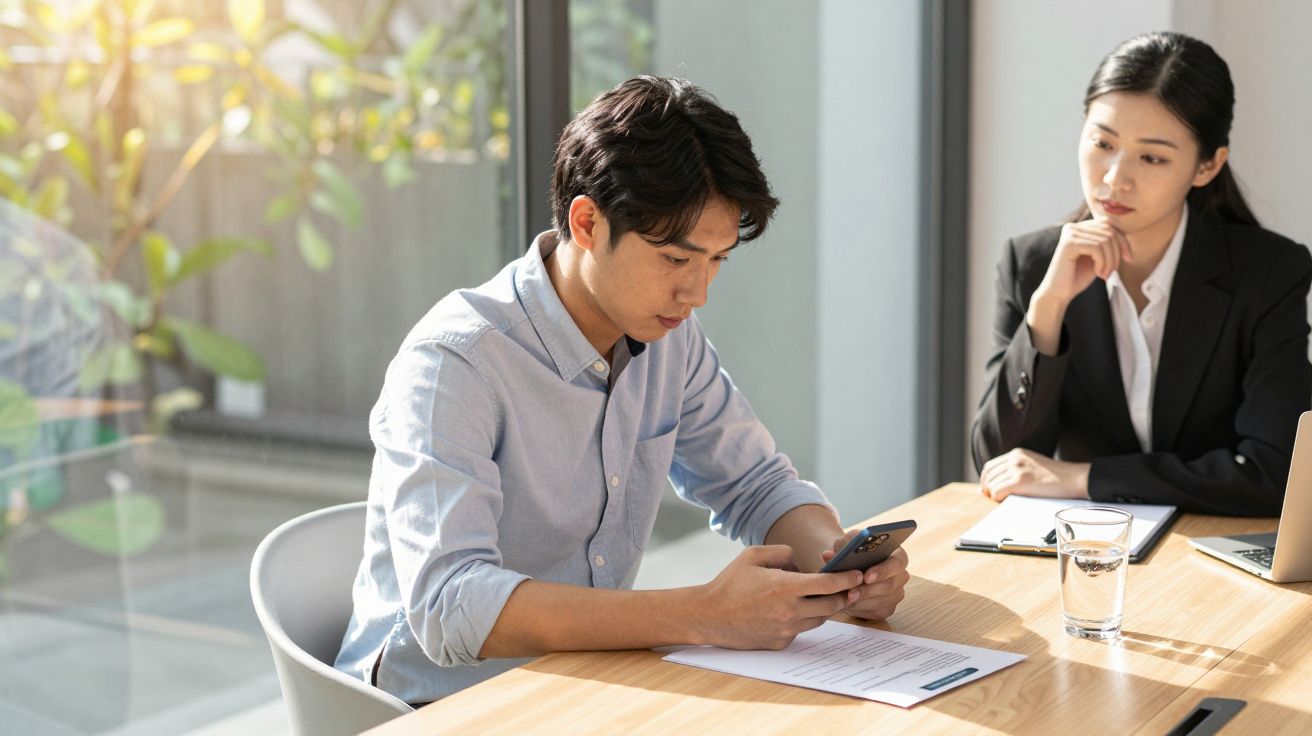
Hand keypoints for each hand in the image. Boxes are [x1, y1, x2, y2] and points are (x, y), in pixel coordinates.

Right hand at [695, 545, 862, 649]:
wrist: (709, 616)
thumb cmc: (729, 583)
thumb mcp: (753, 555)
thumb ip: (782, 552)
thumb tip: (800, 563)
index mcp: (785, 586)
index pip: (827, 584)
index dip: (847, 579)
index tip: (858, 574)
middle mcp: (789, 610)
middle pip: (831, 605)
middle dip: (844, 595)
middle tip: (851, 588)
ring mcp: (785, 629)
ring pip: (819, 619)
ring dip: (825, 608)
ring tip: (825, 597)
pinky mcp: (780, 642)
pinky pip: (801, 629)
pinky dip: (803, 618)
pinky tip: (794, 610)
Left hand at [819, 532, 908, 620]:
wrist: (850, 569)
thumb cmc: (853, 554)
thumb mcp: (847, 545)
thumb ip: (841, 546)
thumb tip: (828, 555)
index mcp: (897, 555)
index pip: (897, 562)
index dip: (883, 570)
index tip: (866, 576)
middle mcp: (900, 575)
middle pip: (890, 585)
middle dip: (868, 590)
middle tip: (851, 593)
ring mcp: (896, 593)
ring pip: (882, 600)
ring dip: (862, 601)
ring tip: (845, 599)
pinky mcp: (888, 608)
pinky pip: (877, 611)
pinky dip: (862, 609)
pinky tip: (849, 605)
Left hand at [979, 448, 1090, 501]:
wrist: (1074, 478)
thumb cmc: (1056, 477)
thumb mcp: (1033, 465)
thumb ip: (1016, 469)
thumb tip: (995, 484)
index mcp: (1017, 453)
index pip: (990, 466)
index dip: (985, 479)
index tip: (986, 489)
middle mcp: (1015, 458)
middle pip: (989, 475)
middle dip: (987, 488)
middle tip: (991, 498)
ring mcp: (1017, 468)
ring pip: (992, 484)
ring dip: (994, 495)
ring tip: (1003, 500)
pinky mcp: (1020, 480)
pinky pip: (997, 491)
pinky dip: (998, 498)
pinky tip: (1006, 501)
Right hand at [1037, 220, 1133, 303]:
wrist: (1058, 294)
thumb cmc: (1078, 277)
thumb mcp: (1098, 257)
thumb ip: (1108, 243)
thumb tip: (1125, 232)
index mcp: (1079, 228)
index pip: (1109, 225)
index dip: (1123, 241)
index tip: (1128, 259)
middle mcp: (1073, 227)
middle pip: (1109, 232)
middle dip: (1117, 253)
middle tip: (1112, 272)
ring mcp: (1069, 234)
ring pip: (1105, 241)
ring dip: (1110, 261)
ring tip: (1105, 275)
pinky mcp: (1068, 244)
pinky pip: (1097, 248)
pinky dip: (1103, 263)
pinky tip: (1099, 274)